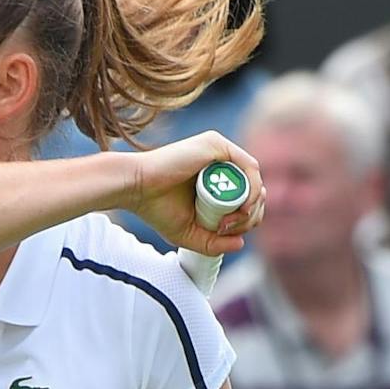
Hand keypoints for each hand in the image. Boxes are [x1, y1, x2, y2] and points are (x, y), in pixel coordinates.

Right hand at [127, 133, 265, 255]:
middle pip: (254, 190)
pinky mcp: (217, 145)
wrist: (135, 189)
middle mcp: (220, 162)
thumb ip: (214, 243)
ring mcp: (220, 151)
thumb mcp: (189, 234)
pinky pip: (250, 167)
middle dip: (250, 215)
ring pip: (254, 180)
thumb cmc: (156, 209)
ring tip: (230, 221)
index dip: (246, 219)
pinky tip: (241, 207)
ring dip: (251, 206)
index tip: (227, 232)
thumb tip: (241, 243)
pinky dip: (252, 189)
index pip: (246, 198)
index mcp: (214, 179)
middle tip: (228, 228)